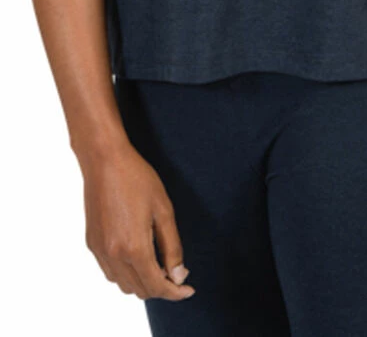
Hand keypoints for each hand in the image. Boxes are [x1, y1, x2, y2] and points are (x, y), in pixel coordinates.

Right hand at [79, 139, 195, 300]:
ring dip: (143, 283)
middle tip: (176, 273)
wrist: (104, 160)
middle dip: (161, 288)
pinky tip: (138, 256)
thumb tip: (178, 276)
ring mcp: (100, 251)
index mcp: (134, 248)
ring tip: (159, 265)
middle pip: (140, 290)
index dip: (175, 292)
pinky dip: (126, 274)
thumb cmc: (137, 179)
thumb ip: (172, 246)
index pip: (157, 285)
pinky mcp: (92, 243)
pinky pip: (110, 272)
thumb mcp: (163, 210)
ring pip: (124, 285)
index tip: (188, 290)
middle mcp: (114, 255)